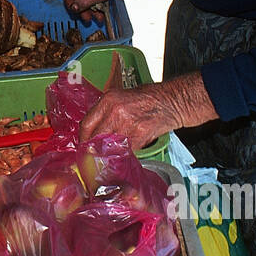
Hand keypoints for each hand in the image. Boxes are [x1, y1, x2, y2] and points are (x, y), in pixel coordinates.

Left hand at [79, 73, 216, 151]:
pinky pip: (127, 150)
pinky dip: (127, 153)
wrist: (172, 101)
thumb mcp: (121, 98)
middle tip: (95, 157)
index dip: (83, 139)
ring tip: (114, 155)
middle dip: (95, 150)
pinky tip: (130, 149)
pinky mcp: (140, 134)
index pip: (86, 124)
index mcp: (107, 100)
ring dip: (111, 153)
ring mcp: (127, 123)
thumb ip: (106, 113)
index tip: (83, 147)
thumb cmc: (147, 99)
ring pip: (111, 146)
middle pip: (96, 138)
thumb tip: (93, 133)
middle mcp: (115, 111)